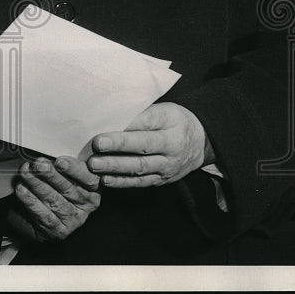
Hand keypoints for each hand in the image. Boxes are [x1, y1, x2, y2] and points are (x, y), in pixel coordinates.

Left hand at [7, 156, 100, 242]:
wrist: (35, 212)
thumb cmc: (52, 186)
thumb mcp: (61, 172)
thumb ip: (61, 164)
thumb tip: (49, 152)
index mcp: (92, 188)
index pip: (89, 179)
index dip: (75, 170)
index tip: (60, 161)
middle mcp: (86, 206)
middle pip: (70, 189)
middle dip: (52, 175)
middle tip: (39, 164)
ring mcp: (73, 220)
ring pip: (54, 201)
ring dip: (37, 185)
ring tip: (26, 173)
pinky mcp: (58, 231)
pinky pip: (43, 214)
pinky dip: (30, 200)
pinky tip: (22, 189)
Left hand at [87, 102, 211, 188]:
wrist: (199, 143)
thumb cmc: (174, 121)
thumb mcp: (163, 110)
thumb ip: (141, 115)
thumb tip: (111, 116)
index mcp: (171, 127)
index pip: (145, 128)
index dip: (123, 133)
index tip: (102, 134)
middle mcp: (171, 150)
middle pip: (142, 151)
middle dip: (117, 150)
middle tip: (95, 147)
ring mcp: (167, 168)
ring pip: (139, 169)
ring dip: (115, 168)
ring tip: (94, 165)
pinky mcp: (161, 180)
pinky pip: (140, 183)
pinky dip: (122, 182)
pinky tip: (105, 180)